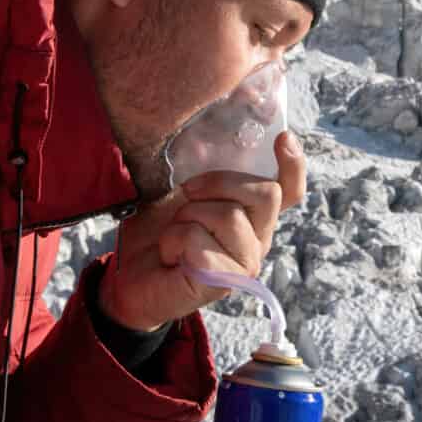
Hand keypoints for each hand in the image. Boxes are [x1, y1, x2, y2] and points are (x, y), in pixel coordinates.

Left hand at [99, 131, 306, 331]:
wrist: (128, 276)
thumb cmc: (157, 232)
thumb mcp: (177, 192)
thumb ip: (198, 171)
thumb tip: (202, 143)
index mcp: (252, 215)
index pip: (288, 191)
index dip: (293, 165)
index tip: (283, 138)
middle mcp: (257, 239)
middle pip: (266, 194)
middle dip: (220, 182)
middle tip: (188, 192)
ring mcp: (244, 264)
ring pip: (229, 216)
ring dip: (186, 216)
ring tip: (174, 234)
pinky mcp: (222, 283)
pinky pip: (198, 242)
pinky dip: (173, 241)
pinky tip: (170, 256)